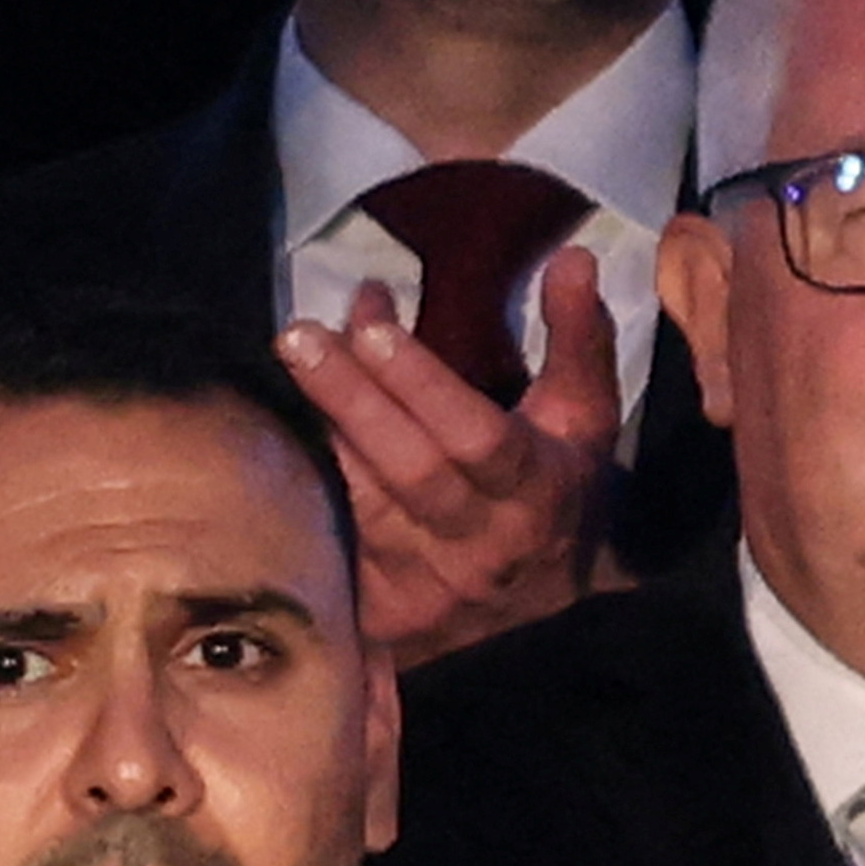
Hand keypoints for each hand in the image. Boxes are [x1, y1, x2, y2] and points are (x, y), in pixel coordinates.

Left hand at [288, 248, 627, 660]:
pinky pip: (337, 536)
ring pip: (364, 499)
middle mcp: (483, 540)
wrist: (546, 608)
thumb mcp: (585, 419)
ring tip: (293, 358)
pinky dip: (308, 476)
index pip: (479, 437)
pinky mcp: (387, 607)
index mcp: (538, 490)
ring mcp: (429, 579)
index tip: (374, 327)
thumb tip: (572, 257)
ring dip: (324, 426)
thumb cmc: (561, 490)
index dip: (424, 386)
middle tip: (300, 336)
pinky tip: (279, 427)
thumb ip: (578, 339)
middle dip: (352, 397)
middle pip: (410, 468)